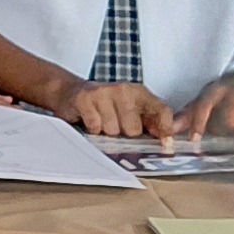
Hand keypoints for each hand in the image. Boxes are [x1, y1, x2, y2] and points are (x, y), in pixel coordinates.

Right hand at [58, 79, 180, 139]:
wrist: (68, 91)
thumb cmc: (104, 105)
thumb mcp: (129, 109)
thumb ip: (148, 122)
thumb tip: (165, 140)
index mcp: (140, 92)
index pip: (162, 110)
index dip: (165, 130)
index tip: (165, 144)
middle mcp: (124, 89)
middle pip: (134, 129)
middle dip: (124, 134)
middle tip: (115, 125)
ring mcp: (104, 92)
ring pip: (113, 131)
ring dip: (106, 133)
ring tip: (101, 121)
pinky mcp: (85, 99)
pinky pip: (95, 127)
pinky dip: (92, 130)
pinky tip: (90, 120)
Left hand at [176, 78, 233, 137]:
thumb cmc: (226, 96)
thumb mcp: (206, 99)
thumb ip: (188, 115)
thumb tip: (170, 130)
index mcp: (217, 89)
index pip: (205, 106)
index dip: (198, 124)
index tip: (195, 139)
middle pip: (228, 123)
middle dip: (223, 131)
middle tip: (222, 130)